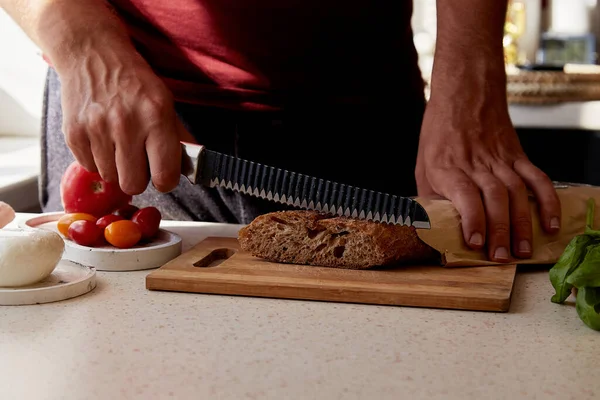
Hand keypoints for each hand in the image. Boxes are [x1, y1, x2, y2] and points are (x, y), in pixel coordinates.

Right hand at [58, 47, 194, 194]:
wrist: (93, 55)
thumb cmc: (135, 82)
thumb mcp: (166, 102)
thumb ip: (178, 137)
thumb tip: (191, 168)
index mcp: (156, 118)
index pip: (164, 175)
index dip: (166, 180)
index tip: (162, 173)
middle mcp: (126, 125)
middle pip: (133, 184)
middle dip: (138, 178)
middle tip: (138, 161)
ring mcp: (96, 130)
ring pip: (110, 178)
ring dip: (116, 167)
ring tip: (118, 144)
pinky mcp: (73, 133)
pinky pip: (89, 167)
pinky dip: (97, 160)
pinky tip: (102, 139)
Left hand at [415, 96, 560, 261]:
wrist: (465, 95)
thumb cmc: (439, 134)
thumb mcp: (423, 165)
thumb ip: (431, 196)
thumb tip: (435, 229)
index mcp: (448, 167)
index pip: (464, 195)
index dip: (472, 219)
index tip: (476, 243)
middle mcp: (475, 164)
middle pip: (494, 198)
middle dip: (500, 231)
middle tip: (502, 257)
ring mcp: (500, 159)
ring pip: (516, 192)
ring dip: (522, 224)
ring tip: (523, 250)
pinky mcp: (517, 156)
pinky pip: (537, 179)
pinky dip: (547, 201)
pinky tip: (550, 224)